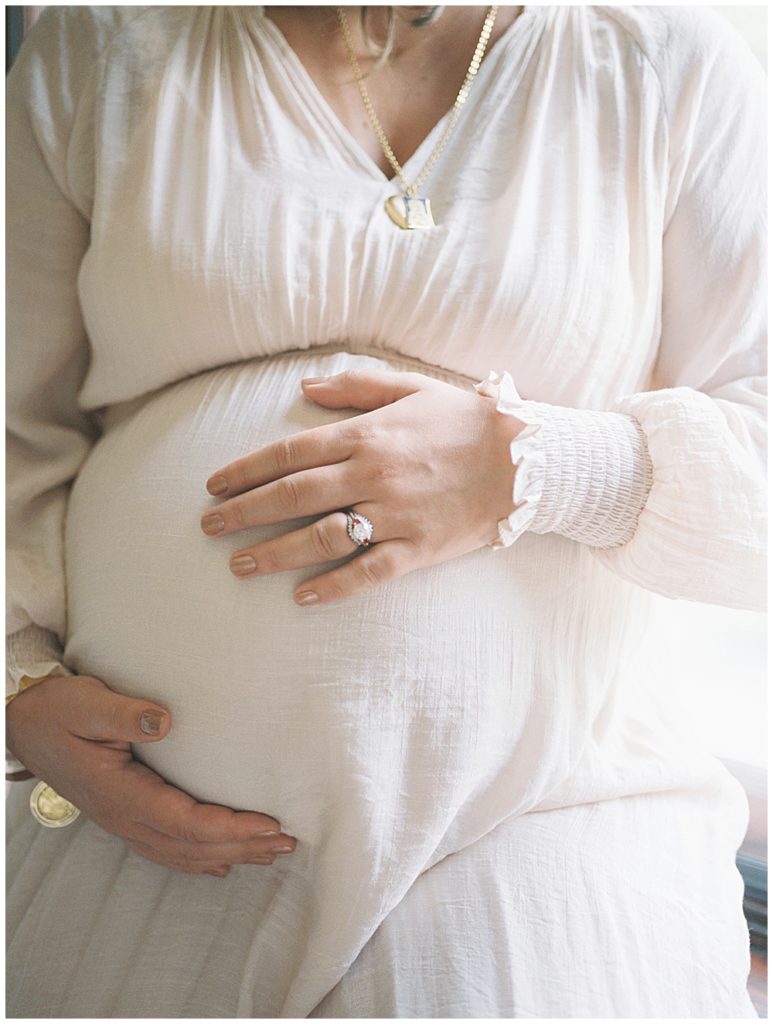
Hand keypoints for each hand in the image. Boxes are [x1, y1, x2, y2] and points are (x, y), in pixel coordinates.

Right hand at [6, 675, 296, 875]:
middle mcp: (124, 816)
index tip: (268, 823)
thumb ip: (124, 715)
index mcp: (119, 793)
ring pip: (181, 852)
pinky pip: (166, 849)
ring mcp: (123, 821)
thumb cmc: (57, 712)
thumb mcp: (86, 704)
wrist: (24, 726)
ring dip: (228, 854)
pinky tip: (221, 862)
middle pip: (190, 844)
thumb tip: (165, 723)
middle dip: (242, 846)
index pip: (184, 821)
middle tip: (287, 841)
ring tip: (269, 854)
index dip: (228, 827)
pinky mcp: (125, 815)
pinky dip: (198, 859)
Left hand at [201, 368, 523, 603]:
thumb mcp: (410, 387)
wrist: (527, 458)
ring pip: (321, 537)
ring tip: (238, 566)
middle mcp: (373, 475)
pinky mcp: (419, 549)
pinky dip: (334, 586)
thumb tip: (305, 386)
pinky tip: (302, 596)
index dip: (245, 471)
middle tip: (209, 528)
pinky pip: (369, 572)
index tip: (213, 485)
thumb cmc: (465, 419)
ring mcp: (395, 515)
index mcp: (367, 434)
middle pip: (292, 496)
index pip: (289, 454)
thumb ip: (355, 387)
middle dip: (243, 513)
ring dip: (274, 553)